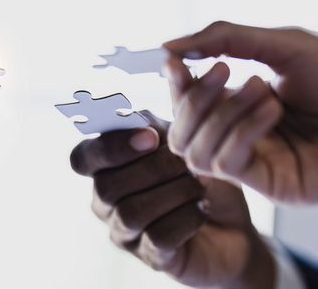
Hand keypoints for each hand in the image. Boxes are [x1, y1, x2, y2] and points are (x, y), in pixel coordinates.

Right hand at [69, 113, 273, 287]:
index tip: (152, 135)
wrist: (234, 227)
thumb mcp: (192, 136)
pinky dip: (185, 219)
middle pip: (106, 186)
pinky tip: (203, 208)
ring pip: (131, 212)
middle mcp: (105, 202)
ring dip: (172, 193)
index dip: (111, 146)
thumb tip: (171, 59)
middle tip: (188, 161)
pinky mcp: (153, 258)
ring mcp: (126, 233)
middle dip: (152, 169)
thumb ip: (179, 103)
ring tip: (201, 185)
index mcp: (106, 168)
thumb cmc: (202, 176)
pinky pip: (159, 238)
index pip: (82, 157)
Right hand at [163, 21, 317, 202]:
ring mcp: (261, 165)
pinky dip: (241, 131)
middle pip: (183, 133)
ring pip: (198, 152)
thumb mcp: (281, 45)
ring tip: (261, 87)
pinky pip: (229, 164)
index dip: (177, 85)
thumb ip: (224, 39)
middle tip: (224, 70)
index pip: (190, 104)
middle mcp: (248, 139)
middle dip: (194, 100)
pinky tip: (273, 107)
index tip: (173, 61)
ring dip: (221, 114)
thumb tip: (168, 48)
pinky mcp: (276, 186)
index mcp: (245, 107)